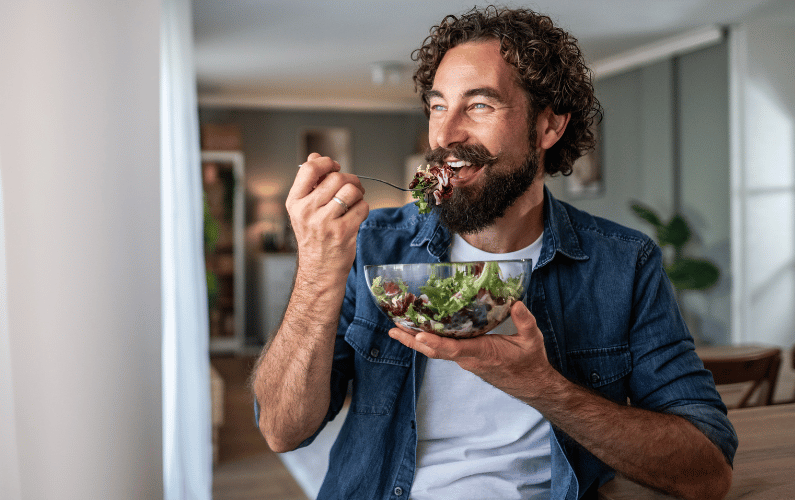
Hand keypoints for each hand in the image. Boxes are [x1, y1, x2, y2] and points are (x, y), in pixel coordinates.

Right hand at [287, 153, 368, 276]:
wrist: (319, 269)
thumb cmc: (313, 238)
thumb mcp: (303, 210)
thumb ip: (309, 183)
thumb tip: (314, 156)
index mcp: (295, 202)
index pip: (309, 169)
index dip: (327, 162)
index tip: (335, 167)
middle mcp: (307, 211)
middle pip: (336, 178)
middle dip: (350, 180)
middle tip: (351, 188)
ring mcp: (325, 222)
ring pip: (351, 190)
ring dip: (358, 193)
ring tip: (355, 201)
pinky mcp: (344, 232)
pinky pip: (362, 207)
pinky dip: (363, 209)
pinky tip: (356, 216)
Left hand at [388, 300, 556, 399]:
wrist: (532, 384)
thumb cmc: (530, 362)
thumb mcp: (532, 340)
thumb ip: (525, 321)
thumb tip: (516, 303)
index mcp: (482, 354)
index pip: (454, 349)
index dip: (435, 342)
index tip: (418, 335)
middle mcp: (469, 359)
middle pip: (435, 351)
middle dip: (413, 341)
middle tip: (393, 329)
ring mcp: (466, 361)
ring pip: (436, 352)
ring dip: (416, 341)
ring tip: (397, 329)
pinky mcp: (467, 359)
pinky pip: (443, 351)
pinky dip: (429, 342)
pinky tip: (418, 332)